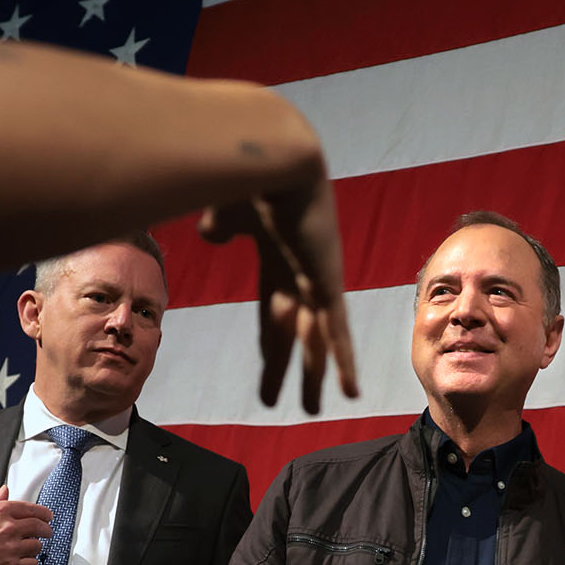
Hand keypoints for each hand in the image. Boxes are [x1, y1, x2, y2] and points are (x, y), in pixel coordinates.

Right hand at [0, 485, 53, 564]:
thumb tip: (4, 491)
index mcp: (0, 511)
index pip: (32, 509)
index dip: (44, 513)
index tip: (47, 516)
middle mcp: (8, 528)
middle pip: (40, 527)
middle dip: (46, 529)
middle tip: (46, 532)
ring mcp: (11, 548)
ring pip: (37, 546)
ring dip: (35, 547)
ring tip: (28, 548)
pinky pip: (32, 564)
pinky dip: (30, 563)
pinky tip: (23, 560)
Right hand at [199, 175, 358, 414]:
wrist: (276, 156)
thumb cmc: (250, 174)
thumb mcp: (228, 210)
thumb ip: (222, 225)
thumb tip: (213, 233)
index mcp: (278, 264)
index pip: (274, 319)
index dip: (272, 351)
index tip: (269, 374)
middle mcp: (302, 277)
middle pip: (298, 338)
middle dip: (299, 373)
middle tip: (307, 406)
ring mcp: (318, 281)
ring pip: (318, 342)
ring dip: (319, 377)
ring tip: (319, 408)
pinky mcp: (327, 282)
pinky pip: (336, 333)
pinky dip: (343, 362)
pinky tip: (352, 391)